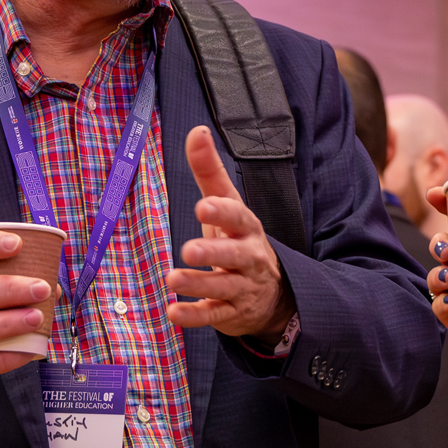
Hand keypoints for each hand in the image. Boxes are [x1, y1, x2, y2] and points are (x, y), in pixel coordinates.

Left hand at [165, 125, 295, 339]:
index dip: (222, 211)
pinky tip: (174, 313)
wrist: (274, 292)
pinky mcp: (232, 313)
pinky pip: (215, 316)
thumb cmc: (239, 239)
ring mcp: (242, 287)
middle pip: (235, 254)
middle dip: (214, 252)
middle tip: (188, 249)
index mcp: (247, 227)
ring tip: (173, 280)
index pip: (238, 216)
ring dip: (199, 284)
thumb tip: (197, 131)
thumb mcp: (227, 205)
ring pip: (223, 287)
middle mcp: (249, 257)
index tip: (203, 205)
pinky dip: (195, 316)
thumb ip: (209, 171)